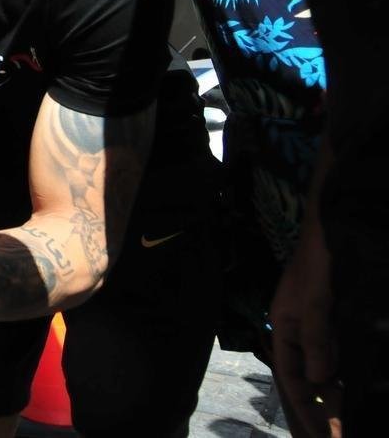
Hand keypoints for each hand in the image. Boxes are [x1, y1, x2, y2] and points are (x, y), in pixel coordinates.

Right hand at [270, 219, 341, 436]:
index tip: (321, 432)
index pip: (291, 375)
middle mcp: (300, 329)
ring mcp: (319, 324)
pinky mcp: (336, 318)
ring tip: (350, 416)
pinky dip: (347, 370)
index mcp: (285, 327)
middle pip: (308, 375)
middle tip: (339, 432)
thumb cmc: (317, 263)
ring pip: (326, 365)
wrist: (334, 228)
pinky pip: (339, 352)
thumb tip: (316, 380)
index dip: (305, 405)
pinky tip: (359, 384)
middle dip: (322, 403)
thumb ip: (315, 341)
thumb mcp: (314, 302)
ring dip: (336, 390)